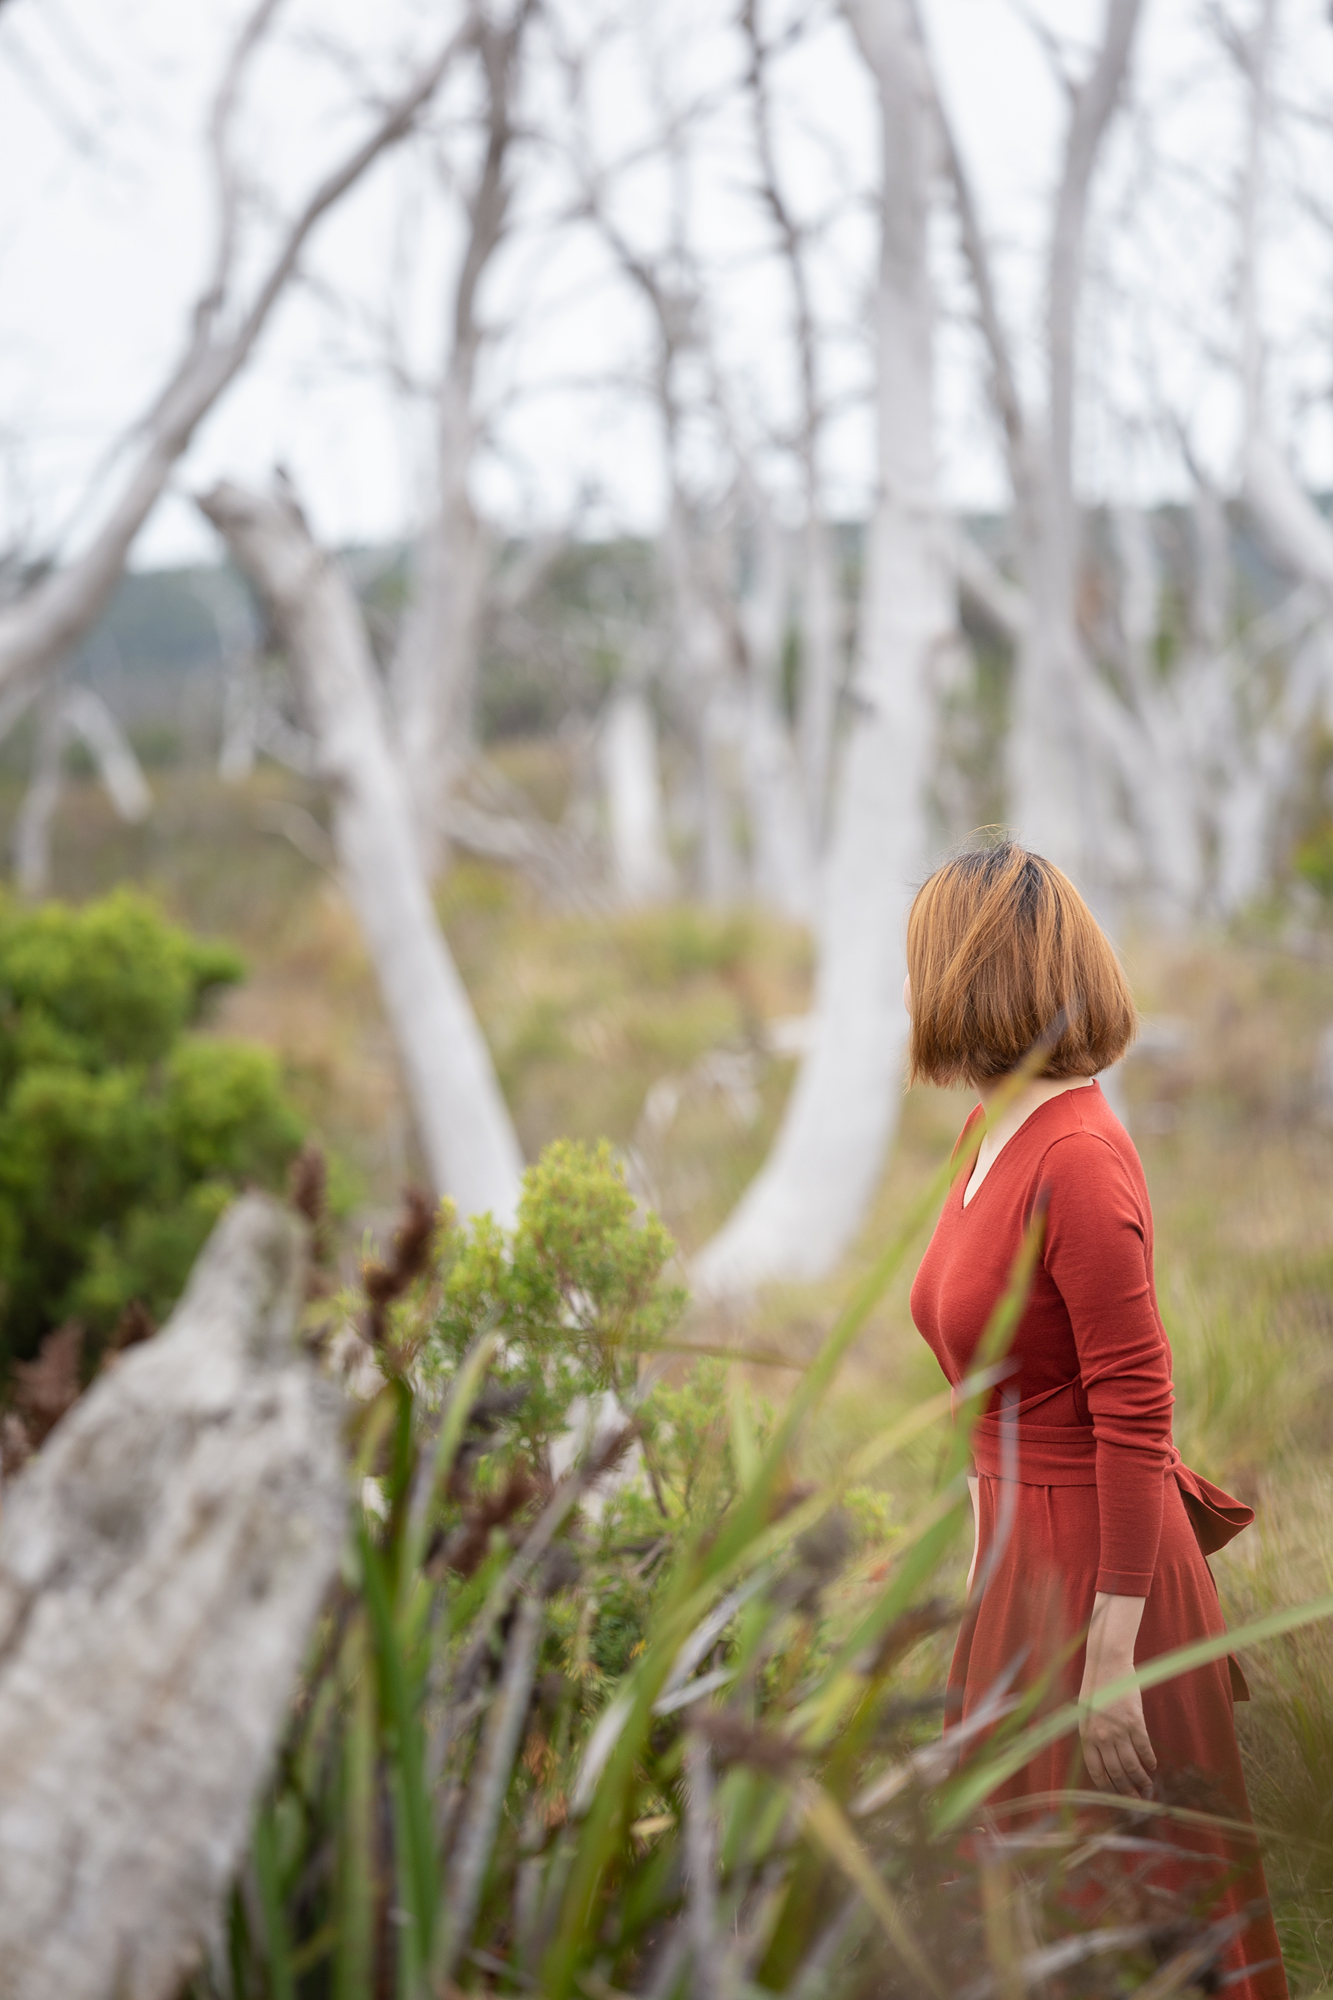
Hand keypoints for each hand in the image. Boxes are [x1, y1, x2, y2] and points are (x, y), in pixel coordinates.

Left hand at [1079, 1679, 1156, 1797]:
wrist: (1107, 1665)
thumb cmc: (1095, 1689)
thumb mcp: (1085, 1715)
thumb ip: (1092, 1738)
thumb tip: (1104, 1762)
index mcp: (1086, 1737)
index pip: (1097, 1772)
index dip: (1108, 1788)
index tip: (1117, 1799)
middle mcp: (1101, 1737)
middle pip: (1116, 1773)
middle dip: (1127, 1791)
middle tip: (1137, 1801)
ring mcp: (1118, 1730)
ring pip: (1131, 1765)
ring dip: (1141, 1780)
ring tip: (1148, 1787)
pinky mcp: (1134, 1722)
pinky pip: (1144, 1748)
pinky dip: (1149, 1760)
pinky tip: (1153, 1766)